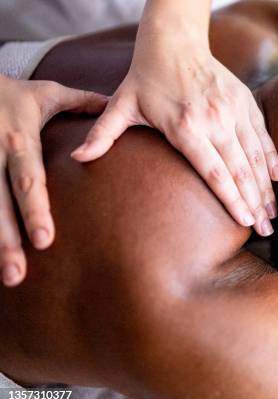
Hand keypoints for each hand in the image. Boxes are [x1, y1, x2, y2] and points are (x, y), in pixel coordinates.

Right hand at [0, 74, 107, 285]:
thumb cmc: (11, 93)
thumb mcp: (46, 93)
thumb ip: (83, 102)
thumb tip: (118, 105)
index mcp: (19, 140)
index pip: (29, 179)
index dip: (35, 209)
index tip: (45, 240)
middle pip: (0, 203)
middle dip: (8, 239)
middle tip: (19, 273)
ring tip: (9, 278)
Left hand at [71, 2, 277, 236]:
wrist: (175, 41)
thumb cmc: (147, 78)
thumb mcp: (122, 105)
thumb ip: (103, 133)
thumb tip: (77, 158)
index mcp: (186, 127)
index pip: (214, 171)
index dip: (231, 198)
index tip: (245, 220)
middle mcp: (214, 121)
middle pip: (240, 170)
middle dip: (256, 202)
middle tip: (266, 229)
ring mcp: (233, 111)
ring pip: (255, 156)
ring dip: (266, 186)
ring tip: (274, 212)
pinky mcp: (245, 102)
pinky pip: (262, 135)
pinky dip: (271, 157)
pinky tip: (277, 178)